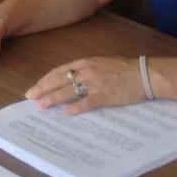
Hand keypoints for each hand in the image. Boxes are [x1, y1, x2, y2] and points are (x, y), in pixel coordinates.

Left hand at [25, 57, 145, 115]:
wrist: (145, 74)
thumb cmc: (124, 69)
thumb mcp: (100, 64)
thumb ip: (84, 71)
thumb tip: (68, 82)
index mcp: (85, 62)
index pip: (59, 71)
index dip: (45, 80)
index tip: (35, 88)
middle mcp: (87, 71)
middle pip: (59, 80)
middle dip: (43, 89)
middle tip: (30, 97)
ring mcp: (96, 83)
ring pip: (69, 91)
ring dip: (53, 99)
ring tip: (41, 105)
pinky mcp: (106, 95)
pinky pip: (88, 102)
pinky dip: (77, 107)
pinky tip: (67, 113)